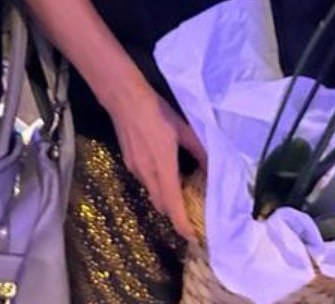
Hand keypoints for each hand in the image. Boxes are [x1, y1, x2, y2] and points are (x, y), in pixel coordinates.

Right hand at [108, 90, 206, 238]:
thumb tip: (211, 166)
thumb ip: (198, 150)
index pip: (172, 206)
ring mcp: (135, 169)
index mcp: (163, 168)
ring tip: (182, 192)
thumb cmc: (156, 112)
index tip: (191, 236)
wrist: (124, 99)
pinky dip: (157, 184)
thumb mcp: (183, 129)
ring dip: (166, 198)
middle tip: (191, 212)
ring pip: (152, 193)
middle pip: (161, 204)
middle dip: (175, 214)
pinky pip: (145, 181)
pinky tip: (165, 171)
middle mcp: (147, 174)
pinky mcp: (129, 162)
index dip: (181, 224)